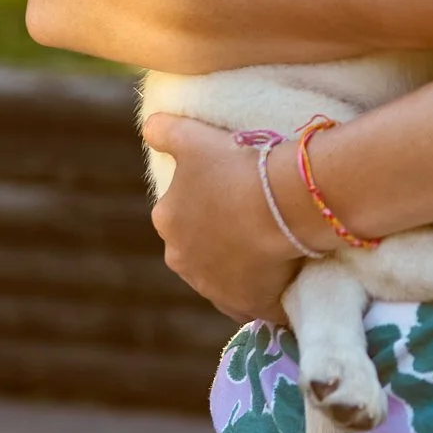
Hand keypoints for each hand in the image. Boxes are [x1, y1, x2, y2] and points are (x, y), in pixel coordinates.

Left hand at [144, 113, 299, 324]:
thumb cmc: (237, 166)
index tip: (233, 189)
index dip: (207, 201)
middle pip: (200, 247)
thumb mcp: (194, 137)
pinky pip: (253, 299)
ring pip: (226, 274)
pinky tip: (282, 272)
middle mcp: (181, 260)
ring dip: (242, 262)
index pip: (180, 212)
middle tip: (255, 214)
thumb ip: (164, 131)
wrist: (284, 203)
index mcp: (167, 219)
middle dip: (220, 237)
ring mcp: (214, 288)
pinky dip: (264, 289)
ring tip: (273, 239)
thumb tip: (148, 127)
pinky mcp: (247, 305)